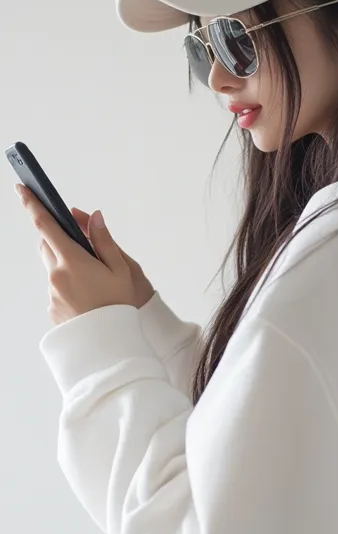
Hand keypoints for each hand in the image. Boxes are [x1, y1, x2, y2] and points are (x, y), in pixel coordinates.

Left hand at [16, 185, 148, 325]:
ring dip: (65, 264)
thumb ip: (103, 240)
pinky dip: (67, 285)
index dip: (32, 205)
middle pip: (48, 245)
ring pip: (52, 267)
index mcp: (73, 260)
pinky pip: (56, 288)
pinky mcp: (52, 308)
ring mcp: (52, 293)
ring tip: (91, 280)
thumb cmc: (120, 304)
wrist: (112, 344)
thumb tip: (93, 216)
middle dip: (59, 239)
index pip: (46, 225)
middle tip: (83, 248)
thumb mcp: (120, 268)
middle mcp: (56, 275)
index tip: (22, 189)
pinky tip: (87, 297)